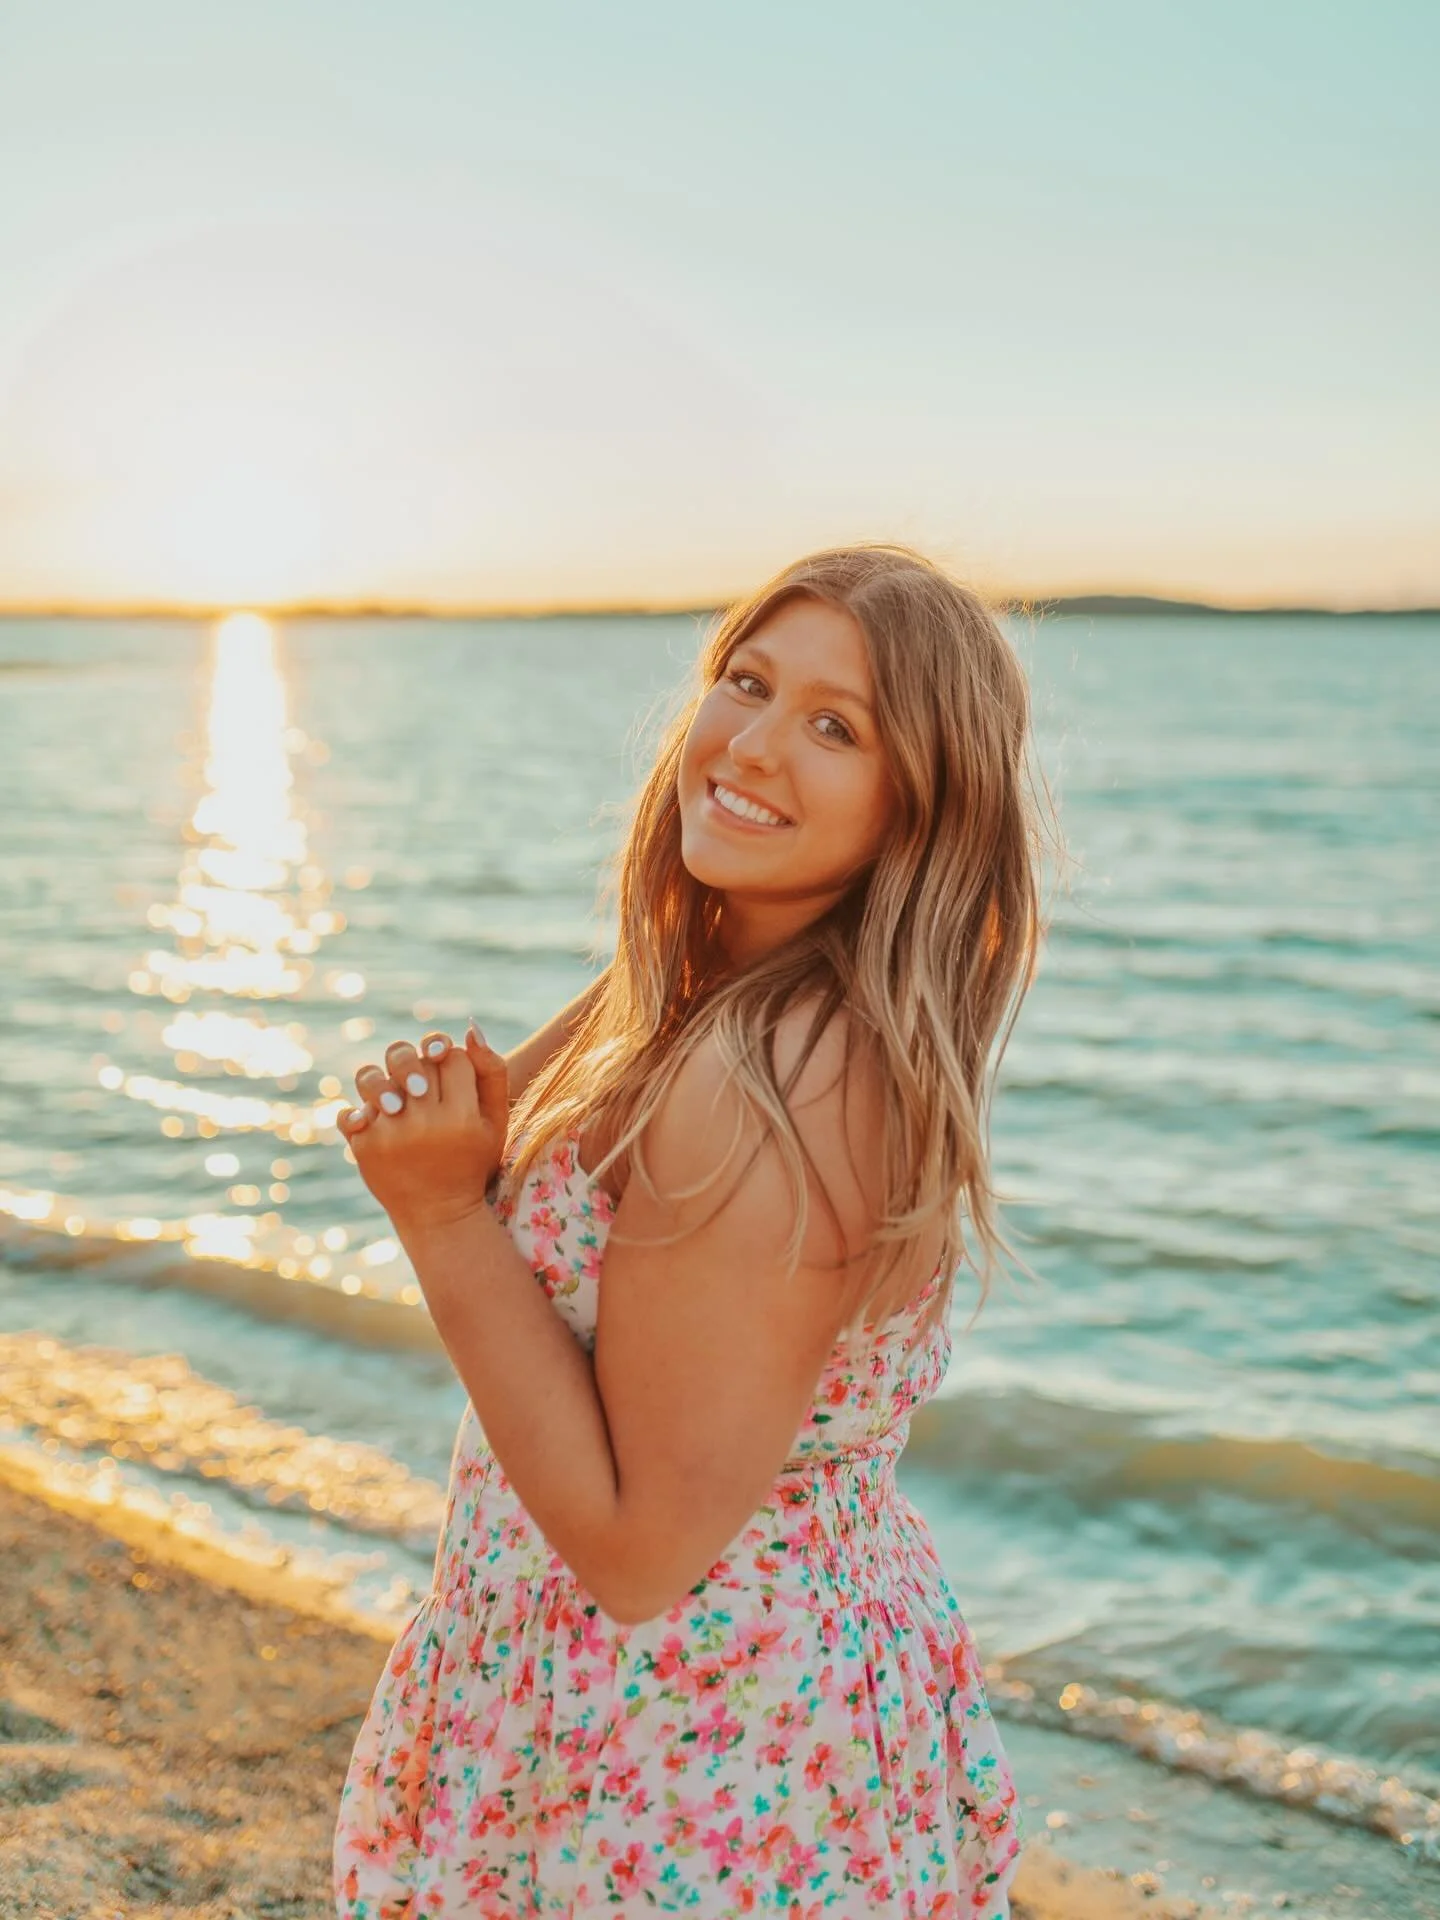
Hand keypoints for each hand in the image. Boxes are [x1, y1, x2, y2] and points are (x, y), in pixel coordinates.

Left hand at [336, 1022, 508, 1233]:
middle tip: (420, 1085)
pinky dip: (360, 1114)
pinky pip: (352, 1112)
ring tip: (395, 1100)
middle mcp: (427, 1124)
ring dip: (382, 1082)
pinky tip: (377, 1123)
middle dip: (416, 1065)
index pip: (451, 1056)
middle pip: (413, 1060)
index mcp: (463, 1116)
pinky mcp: (365, 1149)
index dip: (450, 1060)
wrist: (439, 1215)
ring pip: (374, 1078)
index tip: (451, 1080)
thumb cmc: (472, 1159)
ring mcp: (392, 1136)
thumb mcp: (496, 1120)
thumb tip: (468, 1027)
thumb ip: (492, 1071)